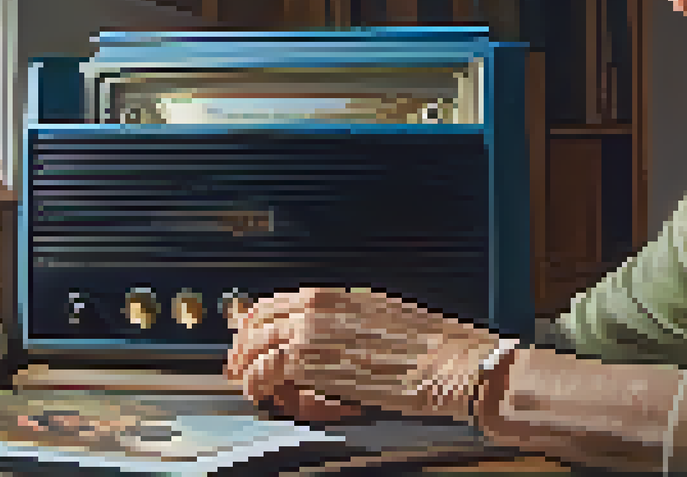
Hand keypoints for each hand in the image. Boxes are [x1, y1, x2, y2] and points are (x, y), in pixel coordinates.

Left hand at [225, 287, 499, 423]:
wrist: (450, 363)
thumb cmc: (434, 348)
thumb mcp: (389, 320)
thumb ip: (355, 324)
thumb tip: (335, 338)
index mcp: (343, 296)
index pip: (282, 300)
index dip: (259, 318)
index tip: (250, 332)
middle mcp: (324, 309)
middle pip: (263, 319)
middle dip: (244, 342)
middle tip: (236, 360)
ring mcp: (317, 334)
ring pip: (259, 342)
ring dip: (246, 362)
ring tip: (244, 380)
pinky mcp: (315, 364)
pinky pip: (268, 369)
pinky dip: (256, 381)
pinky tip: (257, 390)